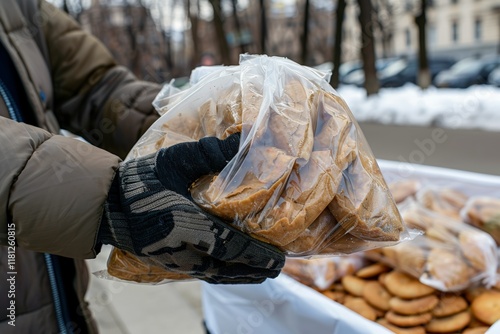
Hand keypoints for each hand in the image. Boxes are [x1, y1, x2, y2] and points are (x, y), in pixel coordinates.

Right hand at [98, 133, 284, 283]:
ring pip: (214, 276)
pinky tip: (233, 273)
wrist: (108, 205)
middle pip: (225, 267)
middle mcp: (179, 249)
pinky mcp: (166, 266)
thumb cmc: (142, 179)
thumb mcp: (175, 159)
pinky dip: (222, 277)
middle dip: (254, 269)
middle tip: (278, 267)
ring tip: (262, 274)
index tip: (278, 258)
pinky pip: (201, 276)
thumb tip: (246, 139)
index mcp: (182, 222)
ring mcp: (172, 261)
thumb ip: (210, 153)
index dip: (254, 255)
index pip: (226, 245)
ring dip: (241, 276)